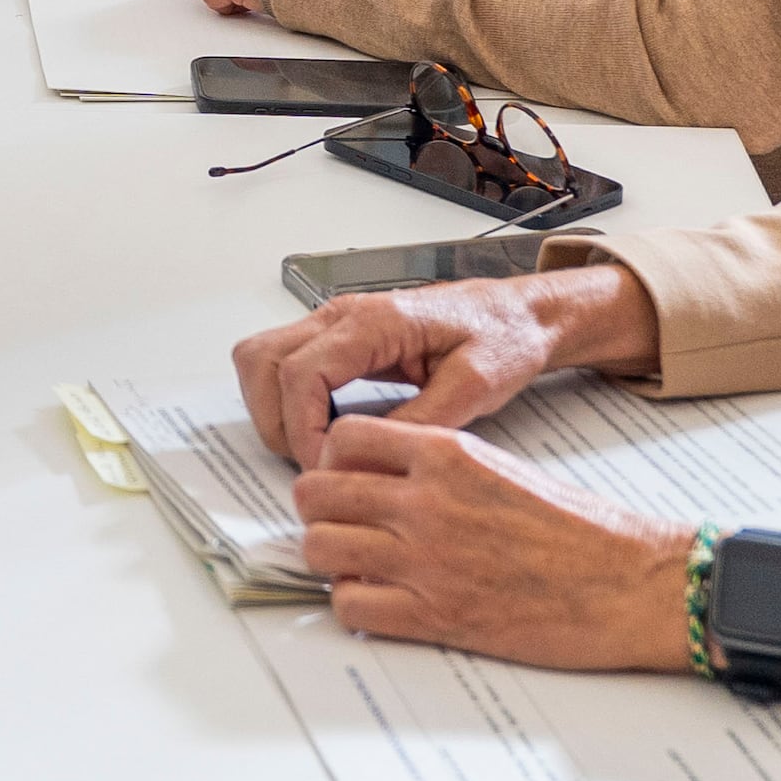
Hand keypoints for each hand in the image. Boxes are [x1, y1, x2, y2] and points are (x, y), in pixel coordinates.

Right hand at [232, 265, 660, 457]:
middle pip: (261, 361)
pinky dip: (288, 400)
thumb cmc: (503, 338)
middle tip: (314, 462)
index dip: (300, 429)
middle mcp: (343, 315)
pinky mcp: (339, 337)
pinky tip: (326, 428)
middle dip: (274, 421)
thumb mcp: (475, 385)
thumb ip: (420, 420)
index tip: (325, 466)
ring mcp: (335, 322)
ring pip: (261, 359)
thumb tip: (368, 457)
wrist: (519, 314)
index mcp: (375, 322)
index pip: (299, 373)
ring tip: (314, 447)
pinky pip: (285, 363)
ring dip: (273, 409)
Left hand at [289, 415, 708, 670]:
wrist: (632, 584)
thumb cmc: (582, 531)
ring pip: (319, 548)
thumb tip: (383, 481)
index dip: (332, 461)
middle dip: (321, 511)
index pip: (343, 438)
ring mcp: (425, 560)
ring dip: (331, 560)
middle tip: (342, 525)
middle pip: (314, 493)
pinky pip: (349, 607)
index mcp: (446, 455)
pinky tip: (379, 603)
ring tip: (358, 566)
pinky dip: (353, 606)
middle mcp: (425, 501)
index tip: (342, 479)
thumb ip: (437, 469)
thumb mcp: (501, 468)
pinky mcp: (433, 616)